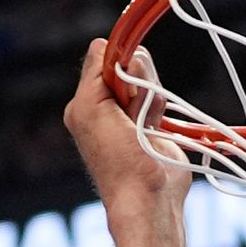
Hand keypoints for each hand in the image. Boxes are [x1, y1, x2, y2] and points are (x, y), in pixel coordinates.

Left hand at [65, 43, 190, 223]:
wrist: (147, 198)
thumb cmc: (116, 159)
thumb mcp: (91, 106)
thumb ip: (98, 72)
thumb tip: (115, 48)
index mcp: (85, 102)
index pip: (101, 56)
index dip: (117, 63)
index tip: (122, 87)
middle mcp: (106, 105)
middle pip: (128, 65)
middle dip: (137, 81)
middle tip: (133, 110)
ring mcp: (131, 115)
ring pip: (147, 80)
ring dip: (151, 96)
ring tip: (147, 123)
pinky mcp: (154, 125)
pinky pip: (160, 98)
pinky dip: (160, 105)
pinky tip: (157, 125)